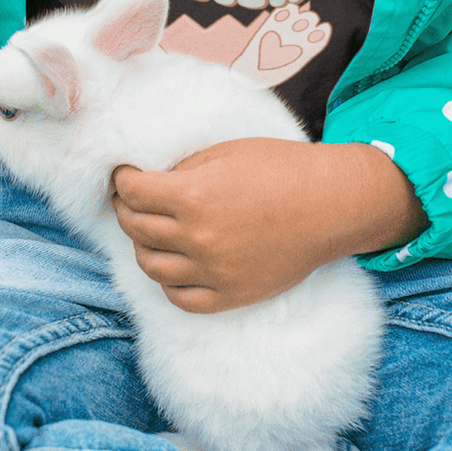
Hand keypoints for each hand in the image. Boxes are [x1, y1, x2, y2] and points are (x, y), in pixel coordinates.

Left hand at [111, 139, 423, 312]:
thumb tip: (149, 179)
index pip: (132, 192)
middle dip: (125, 209)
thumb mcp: (224, 152)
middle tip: (128, 199)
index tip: (124, 175)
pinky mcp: (230, 294)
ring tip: (147, 230)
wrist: (330, 205)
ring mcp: (213, 271)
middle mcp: (197, 237)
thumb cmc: (281, 169)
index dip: (121, 180)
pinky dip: (167, 281)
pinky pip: (180, 297)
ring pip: (150, 265)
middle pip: (135, 228)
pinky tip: (171, 263)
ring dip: (141, 245)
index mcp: (192, 196)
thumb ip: (182, 170)